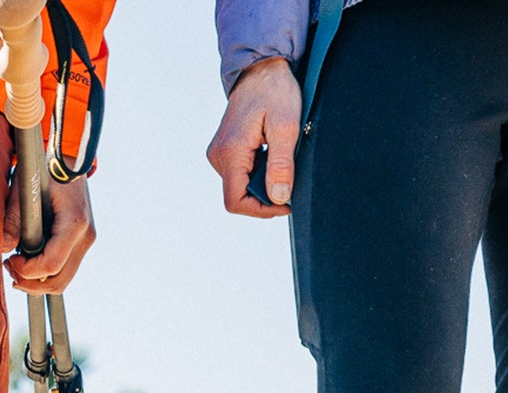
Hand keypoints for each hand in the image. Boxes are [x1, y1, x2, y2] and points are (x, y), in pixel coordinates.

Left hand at [6, 176, 95, 293]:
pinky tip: (28, 262)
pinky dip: (45, 273)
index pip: (51, 265)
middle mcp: (85, 236)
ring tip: (16, 266)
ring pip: (62, 281)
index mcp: (74, 222)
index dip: (26, 270)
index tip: (10, 259)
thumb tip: (2, 247)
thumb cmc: (43, 170)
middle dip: (30, 283)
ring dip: (37, 282)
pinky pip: (64, 269)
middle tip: (9, 266)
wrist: (66, 159)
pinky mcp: (81, 242)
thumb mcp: (23, 190)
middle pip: (58, 281)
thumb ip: (12, 219)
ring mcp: (86, 241)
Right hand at [207, 59, 301, 217]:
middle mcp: (218, 156)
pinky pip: (240, 173)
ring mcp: (219, 153)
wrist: (261, 67)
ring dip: (262, 183)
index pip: (236, 201)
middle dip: (265, 195)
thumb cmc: (275, 91)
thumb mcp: (286, 126)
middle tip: (289, 179)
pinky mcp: (224, 150)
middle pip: (238, 196)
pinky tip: (272, 153)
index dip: (261, 210)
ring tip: (281, 160)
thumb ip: (281, 165)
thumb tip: (278, 198)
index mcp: (230, 152)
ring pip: (239, 186)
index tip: (285, 203)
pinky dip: (258, 172)